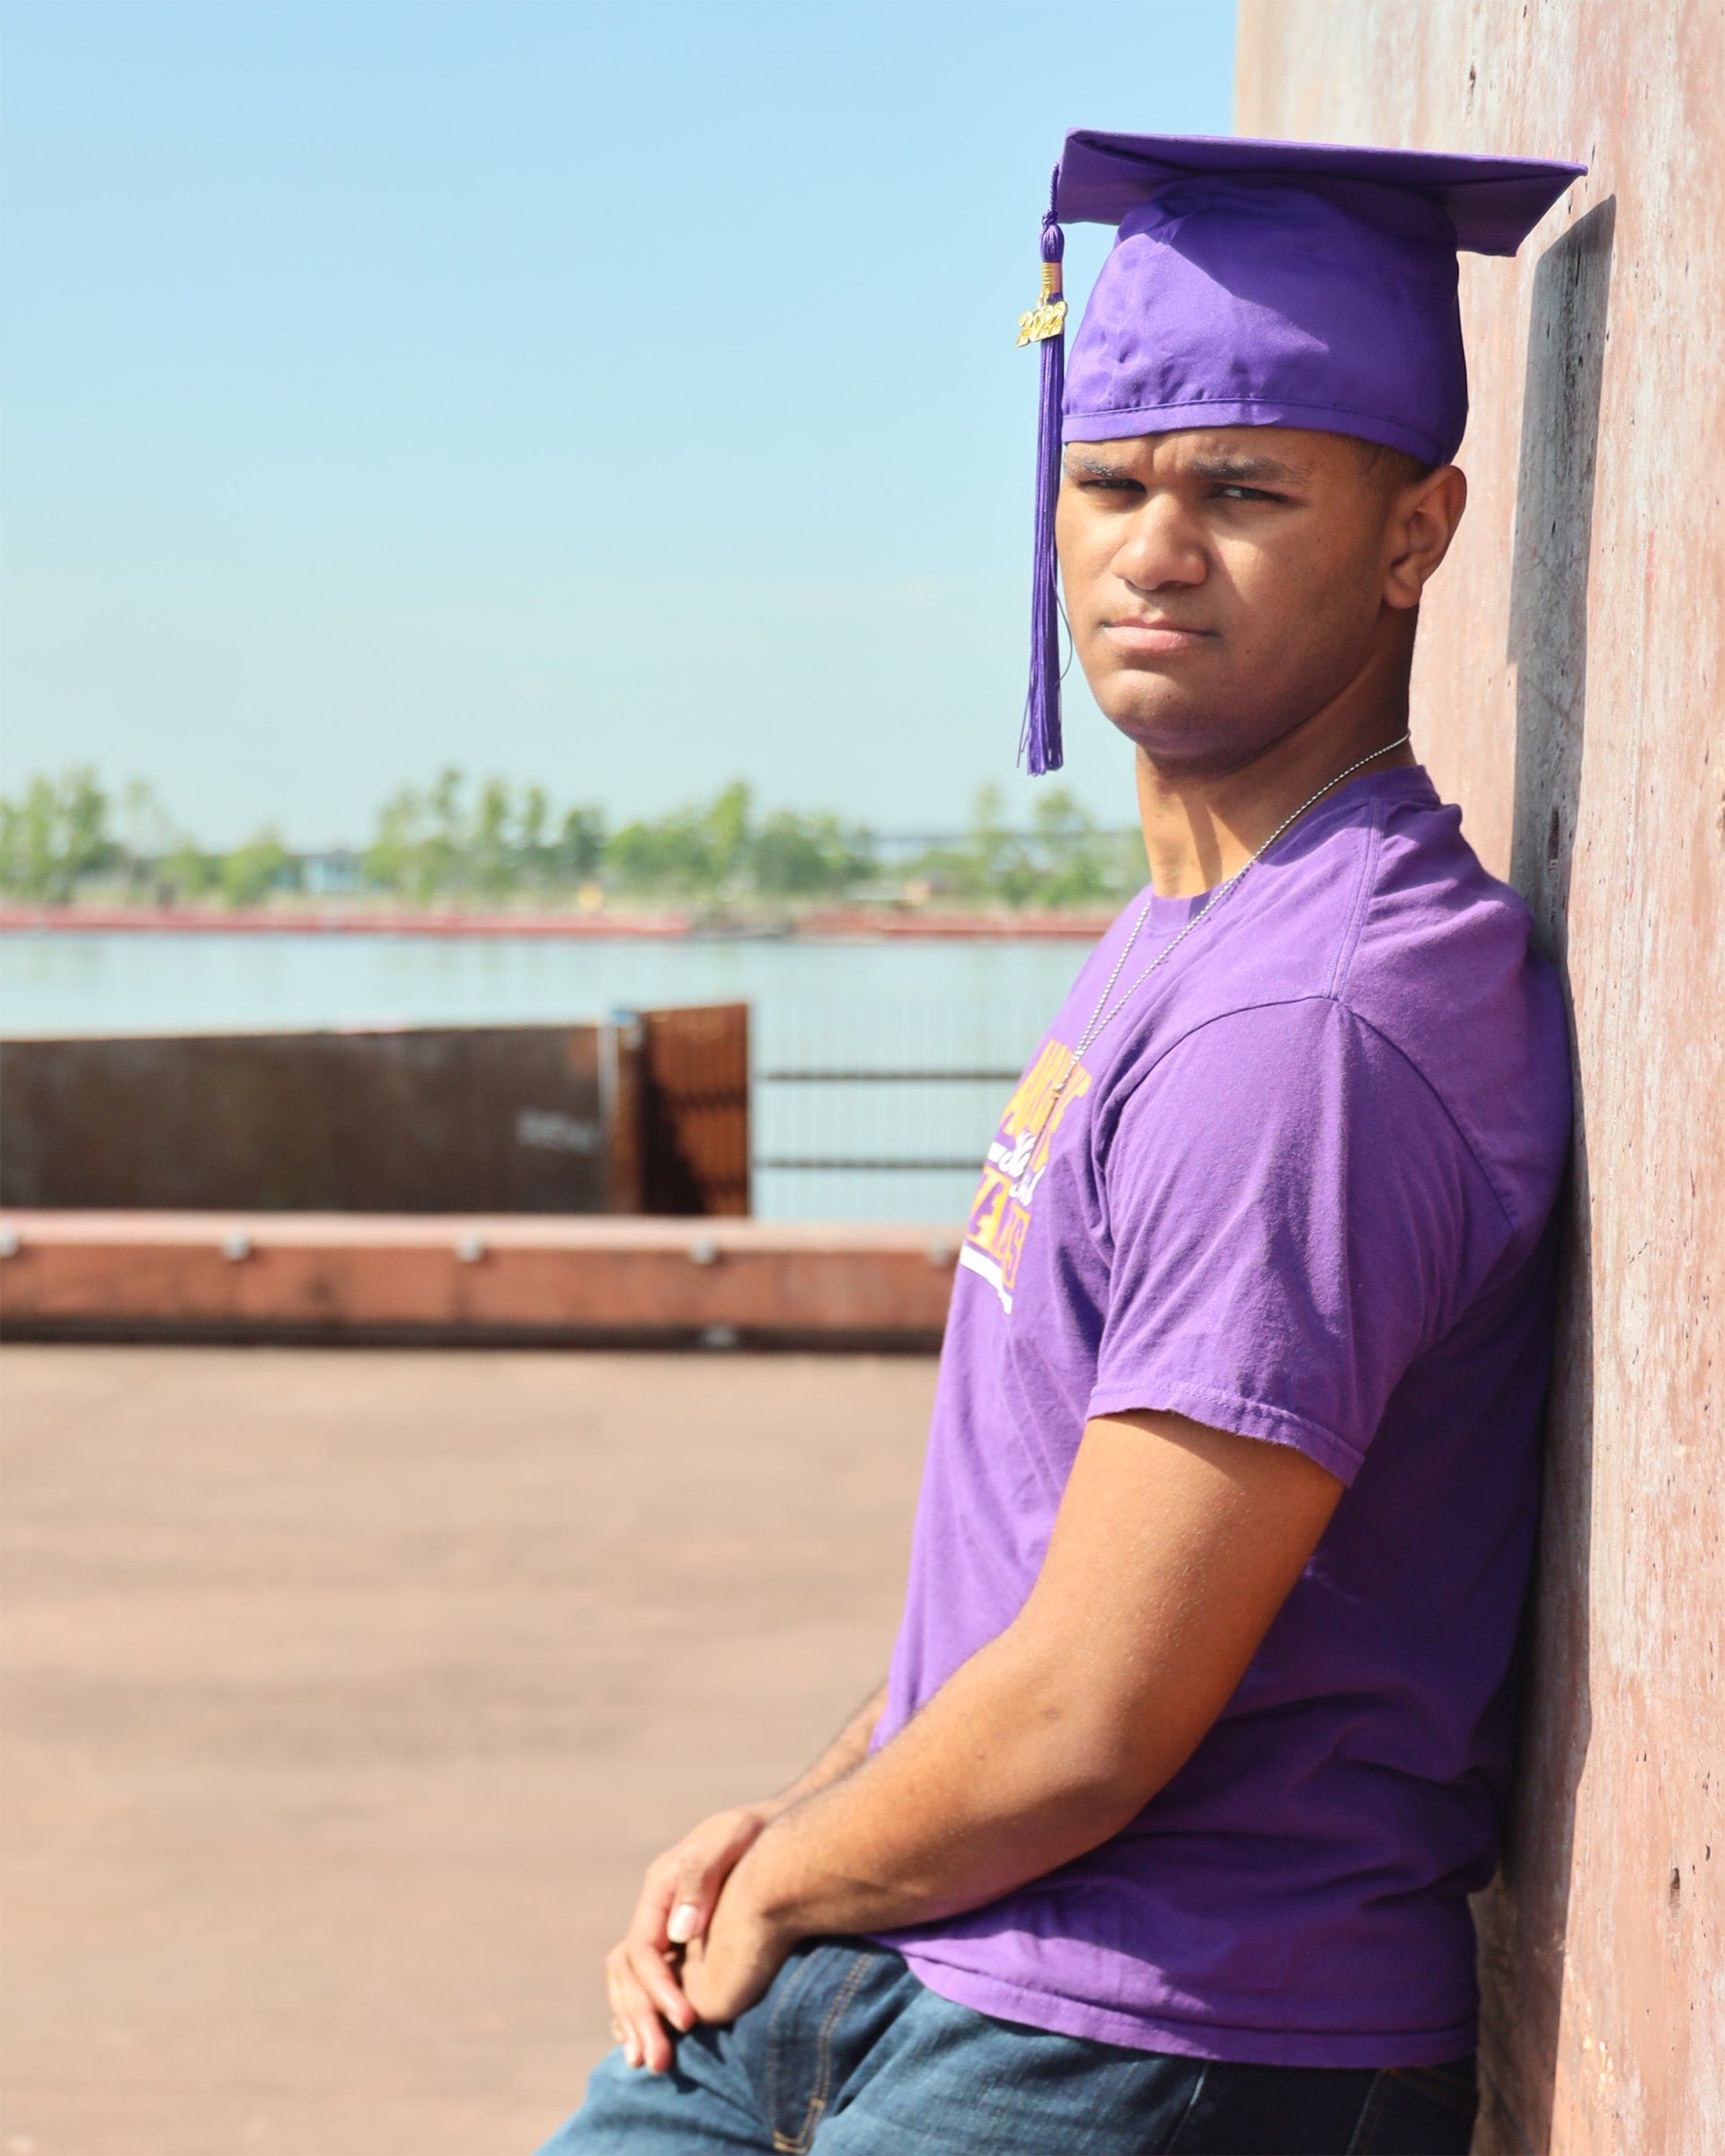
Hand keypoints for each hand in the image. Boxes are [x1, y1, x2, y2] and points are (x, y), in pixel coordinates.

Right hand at [604, 1801, 782, 2072]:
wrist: (778, 1829)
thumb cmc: (757, 1831)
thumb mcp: (732, 1838)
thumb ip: (702, 1878)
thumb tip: (680, 1932)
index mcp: (661, 1887)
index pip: (642, 1950)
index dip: (658, 1988)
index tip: (688, 2020)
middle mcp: (657, 1913)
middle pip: (628, 1974)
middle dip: (642, 2018)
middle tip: (660, 2062)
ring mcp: (666, 1931)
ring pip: (630, 1984)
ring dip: (637, 2024)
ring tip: (653, 2064)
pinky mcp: (681, 1946)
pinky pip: (647, 1986)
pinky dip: (643, 2015)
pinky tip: (652, 2042)